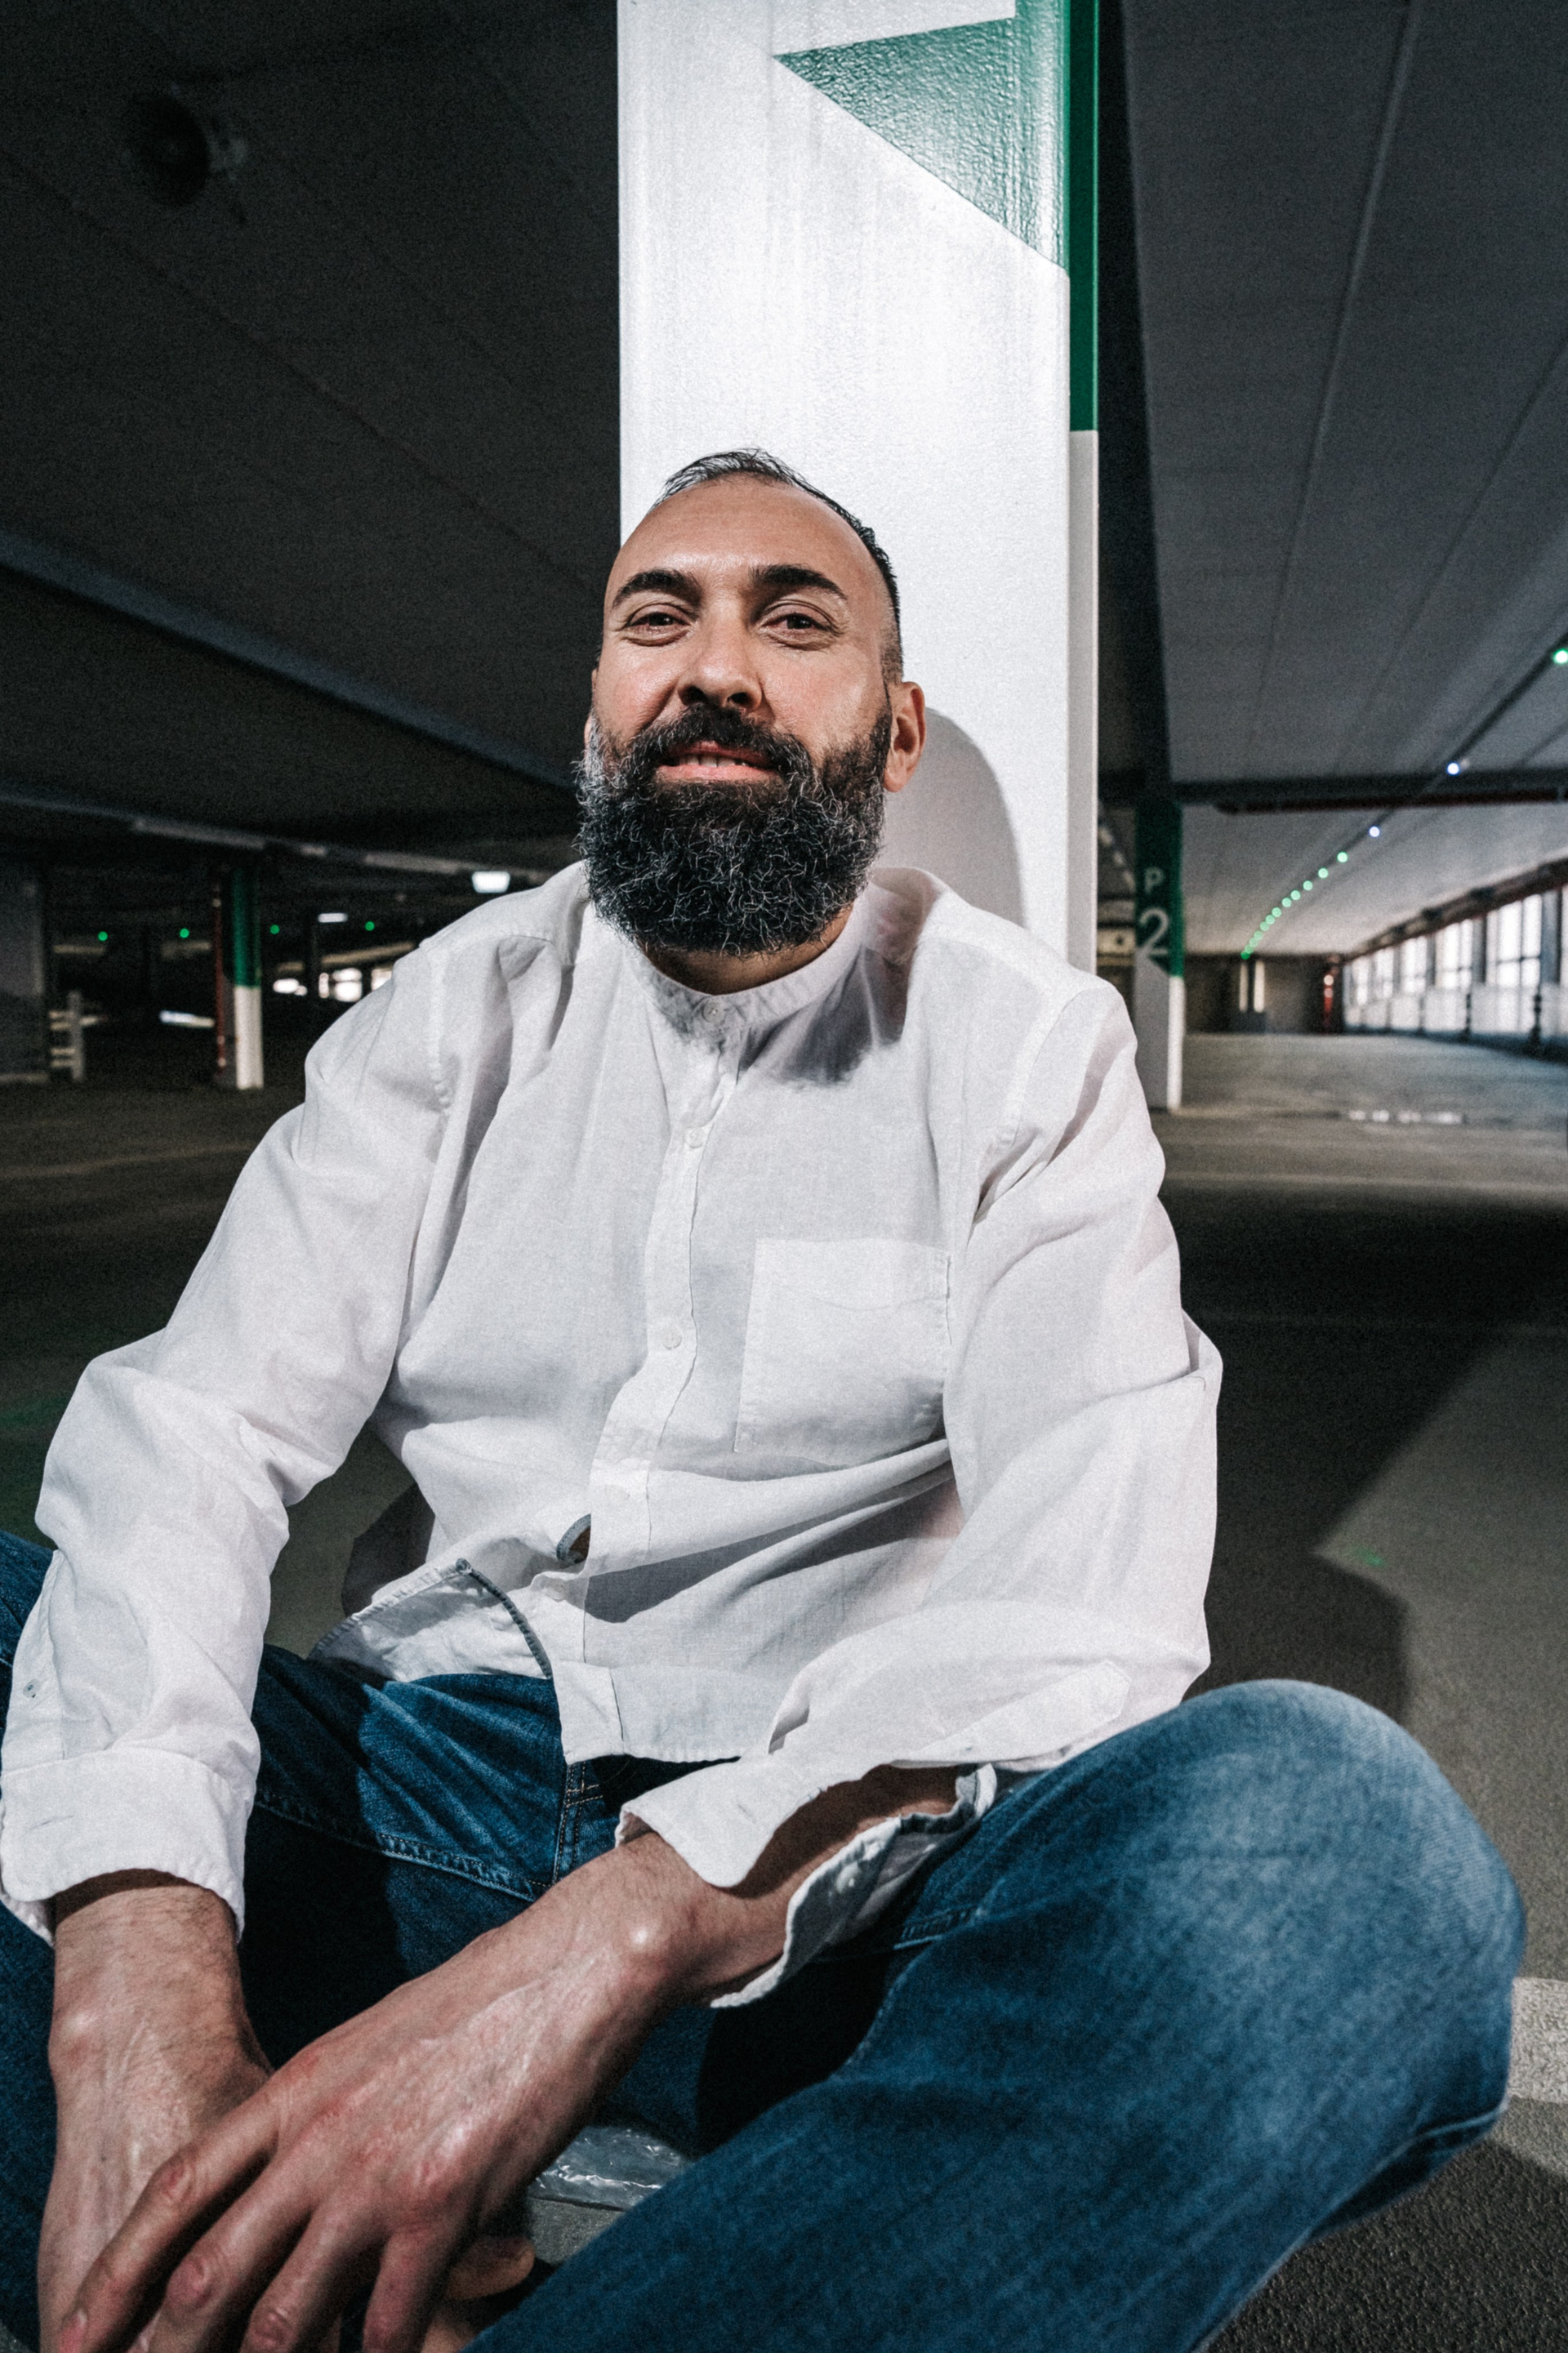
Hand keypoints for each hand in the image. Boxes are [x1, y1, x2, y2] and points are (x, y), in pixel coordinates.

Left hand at [60, 1767, 957, 2352]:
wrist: (566, 1971)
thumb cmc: (473, 2011)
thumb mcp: (365, 2048)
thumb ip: (312, 2118)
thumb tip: (282, 2186)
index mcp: (293, 2092)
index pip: (179, 2192)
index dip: (119, 2272)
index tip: (78, 2333)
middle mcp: (319, 2138)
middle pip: (211, 2272)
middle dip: (174, 2347)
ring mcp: (377, 2175)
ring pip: (285, 2316)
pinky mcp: (444, 2203)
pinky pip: (385, 2320)